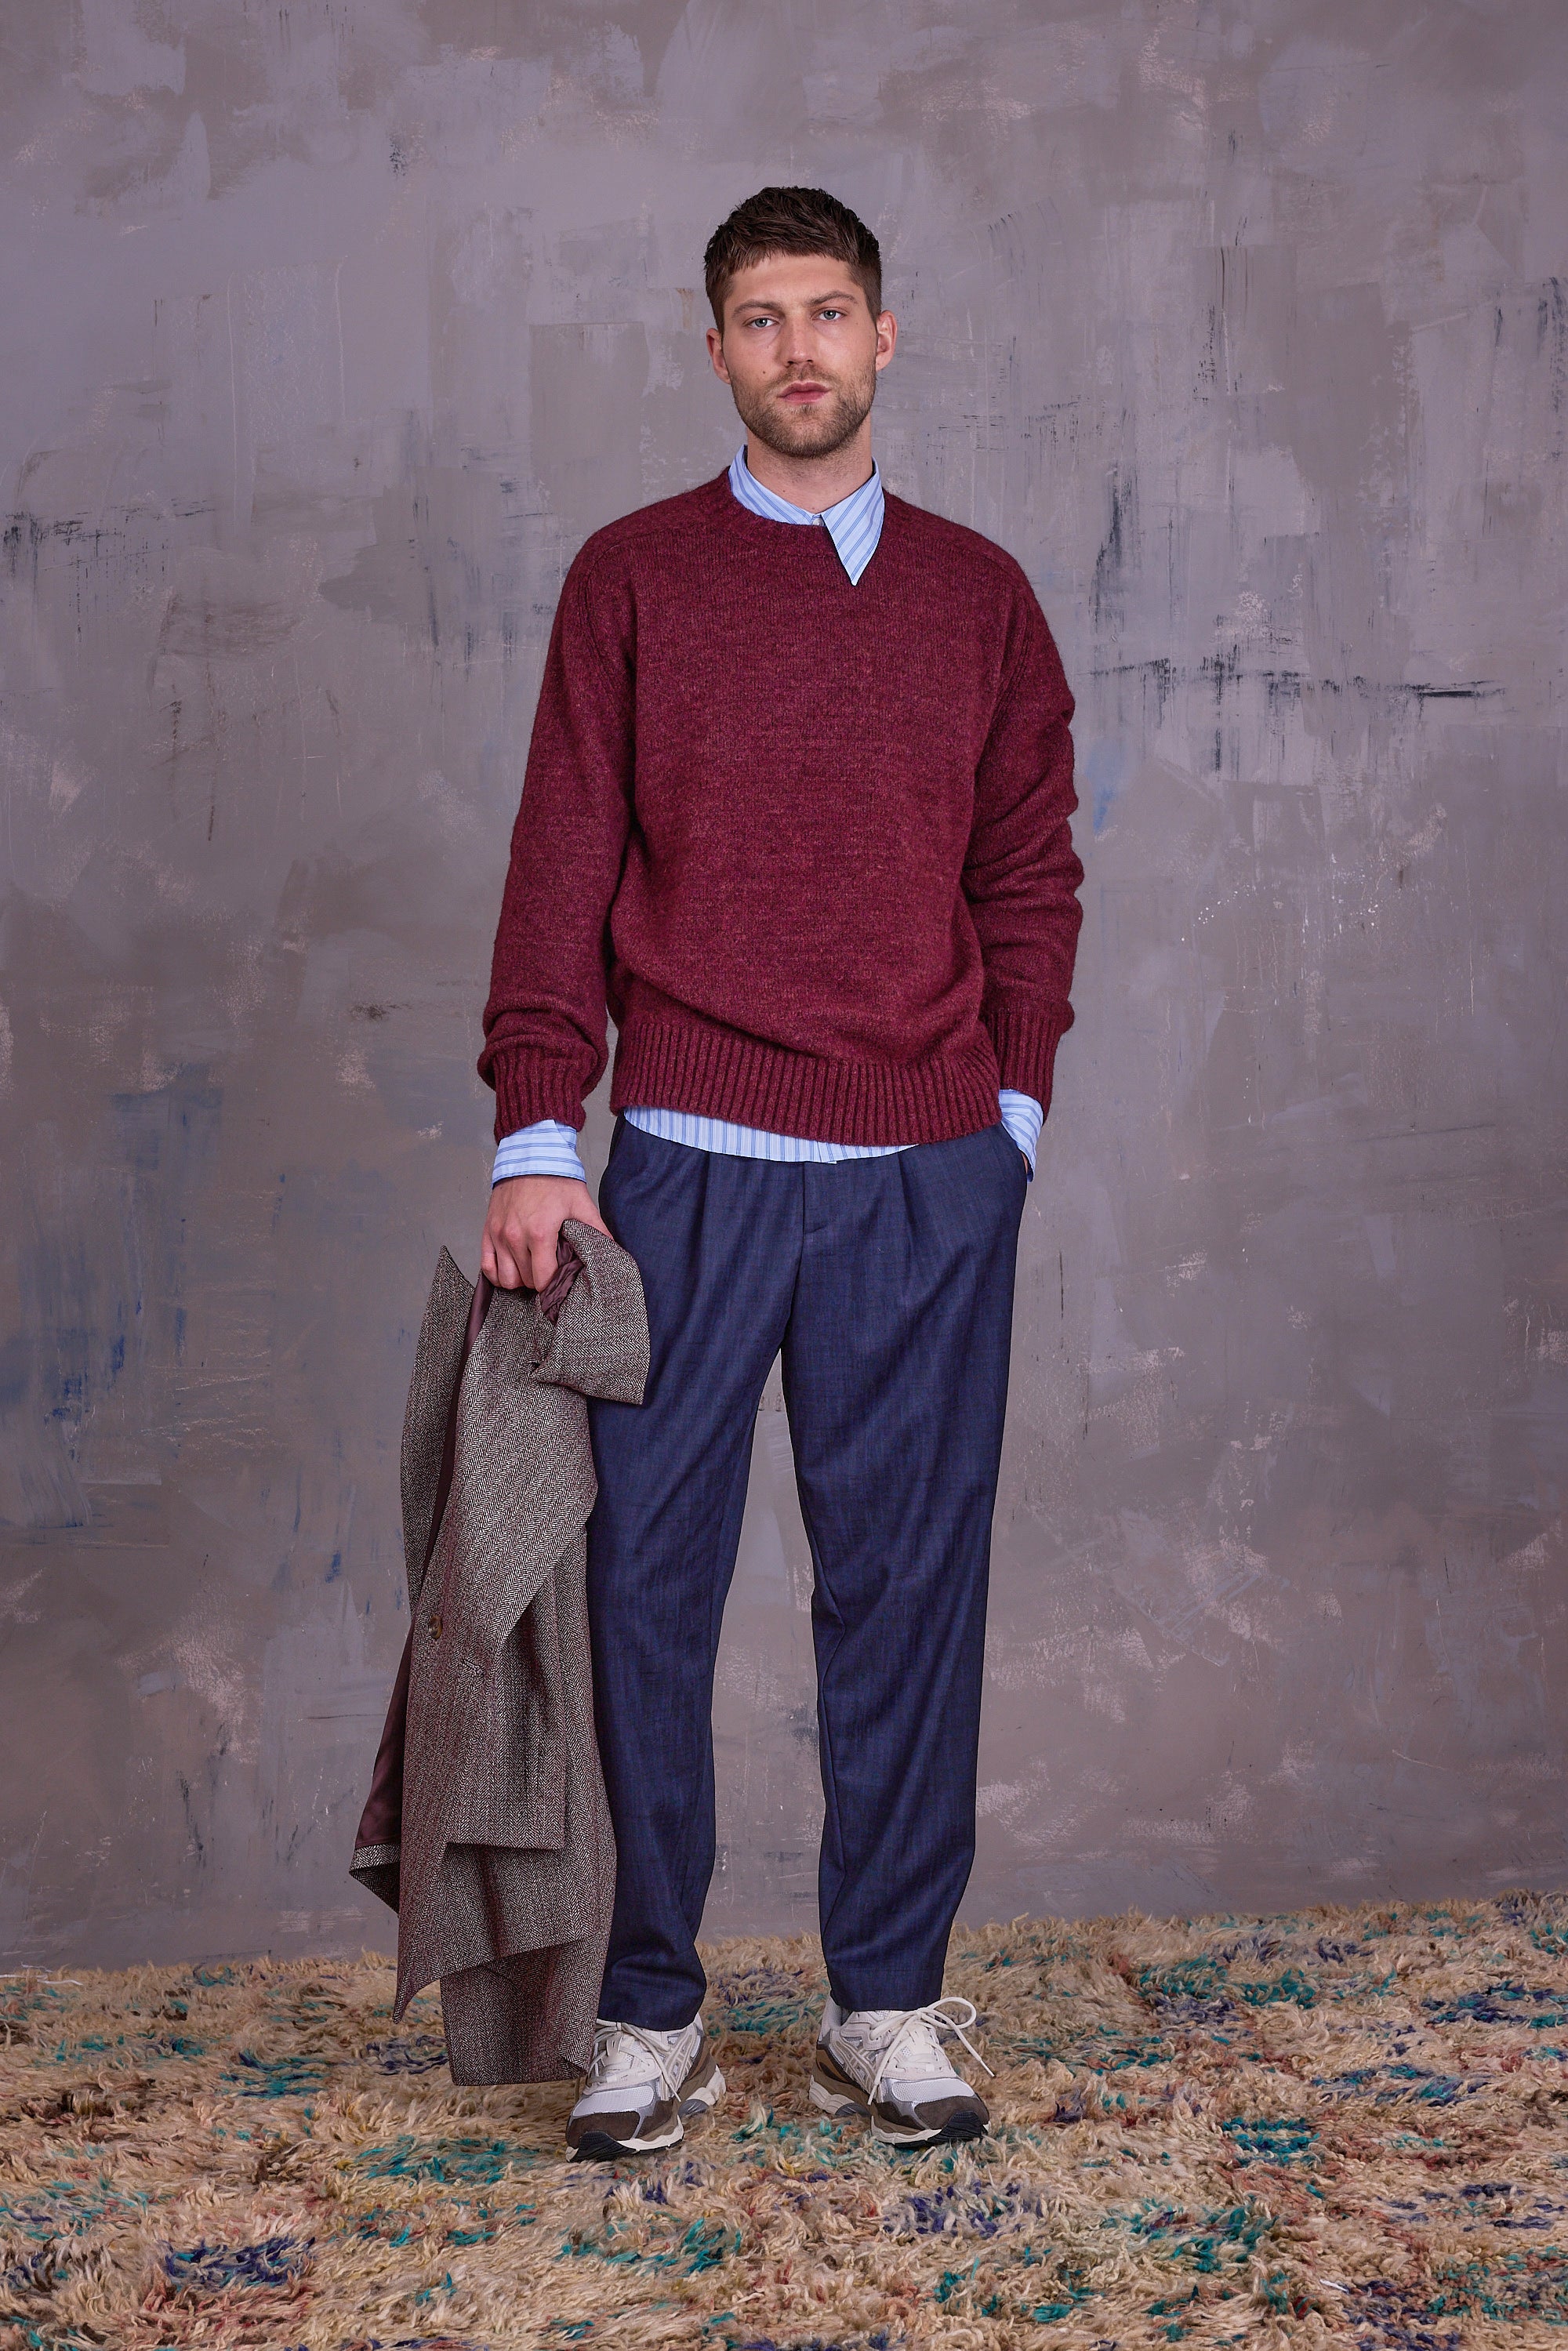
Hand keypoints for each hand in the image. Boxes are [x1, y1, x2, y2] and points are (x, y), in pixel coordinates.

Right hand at [482, 1174, 610, 1291]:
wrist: (530, 1156)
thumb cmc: (555, 1179)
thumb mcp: (581, 1204)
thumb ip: (597, 1230)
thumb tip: (612, 1249)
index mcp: (540, 1233)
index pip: (543, 1279)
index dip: (553, 1283)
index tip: (560, 1278)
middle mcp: (515, 1237)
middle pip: (526, 1280)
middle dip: (539, 1280)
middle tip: (549, 1270)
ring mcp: (498, 1234)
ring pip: (505, 1278)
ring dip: (519, 1279)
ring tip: (531, 1269)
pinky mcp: (487, 1230)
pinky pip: (486, 1265)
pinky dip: (497, 1273)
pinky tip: (510, 1268)